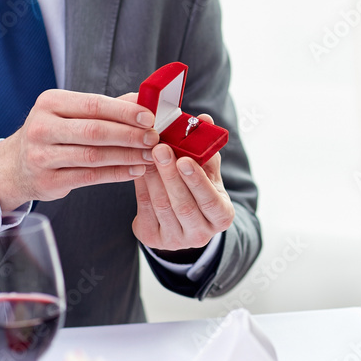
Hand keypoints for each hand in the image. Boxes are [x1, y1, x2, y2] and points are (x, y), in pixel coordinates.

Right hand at [0, 89, 158, 210]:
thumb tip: (143, 99)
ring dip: (127, 156)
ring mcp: (42, 156)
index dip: (124, 111)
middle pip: (95, 131)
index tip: (149, 117)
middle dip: (129, 135)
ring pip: (93, 156)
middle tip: (153, 138)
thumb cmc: (53, 134)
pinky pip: (90, 177)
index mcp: (50, 103)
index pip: (94, 104)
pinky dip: (117, 174)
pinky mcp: (48, 181)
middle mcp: (42, 127)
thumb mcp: (70, 113)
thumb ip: (106, 107)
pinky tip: (135, 170)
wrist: (15, 166)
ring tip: (149, 156)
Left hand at [131, 114, 234, 251]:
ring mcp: (176, 241)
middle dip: (170, 174)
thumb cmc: (198, 189)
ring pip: (162, 205)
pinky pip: (145, 208)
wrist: (182, 221)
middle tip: (159, 149)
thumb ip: (206, 149)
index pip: (210, 200)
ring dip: (153, 176)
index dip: (197, 181)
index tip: (184, 159)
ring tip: (147, 153)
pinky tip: (139, 167)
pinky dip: (142, 185)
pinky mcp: (153, 238)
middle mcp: (201, 234)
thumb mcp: (208, 172)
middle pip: (183, 204)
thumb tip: (204, 119)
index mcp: (222, 217)